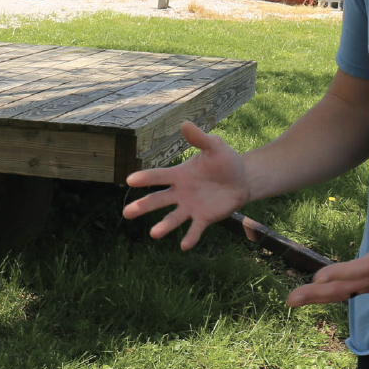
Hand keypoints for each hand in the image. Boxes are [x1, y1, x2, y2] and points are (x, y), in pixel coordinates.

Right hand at [122, 121, 252, 249]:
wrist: (242, 179)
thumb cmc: (224, 160)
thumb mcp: (214, 146)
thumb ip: (199, 138)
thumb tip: (185, 123)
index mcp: (178, 174)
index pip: (158, 177)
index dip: (144, 178)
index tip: (130, 180)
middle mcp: (180, 192)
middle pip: (158, 200)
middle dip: (142, 206)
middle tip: (126, 213)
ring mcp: (191, 207)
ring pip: (173, 217)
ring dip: (163, 226)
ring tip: (154, 234)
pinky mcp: (204, 218)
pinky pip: (195, 229)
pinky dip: (190, 237)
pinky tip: (184, 245)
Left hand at [287, 196, 368, 305]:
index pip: (359, 270)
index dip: (338, 274)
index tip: (318, 277)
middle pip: (343, 289)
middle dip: (317, 294)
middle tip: (291, 299)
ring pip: (342, 293)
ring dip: (317, 297)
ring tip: (292, 300)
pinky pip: (345, 291)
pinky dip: (327, 294)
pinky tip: (311, 294)